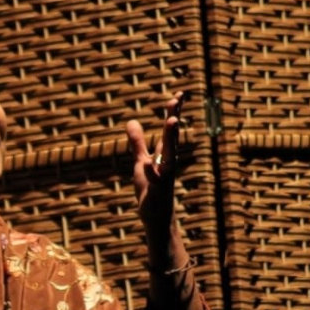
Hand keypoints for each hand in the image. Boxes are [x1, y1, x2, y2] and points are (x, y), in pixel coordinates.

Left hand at [125, 92, 183, 241]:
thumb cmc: (151, 188)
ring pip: (170, 154)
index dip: (173, 112)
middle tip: (176, 99)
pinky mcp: (158, 189)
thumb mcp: (141, 161)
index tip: (178, 94)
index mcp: (164, 154)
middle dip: (174, 118)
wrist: (156, 215)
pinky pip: (157, 179)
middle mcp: (168, 162)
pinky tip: (147, 164)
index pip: (169, 130)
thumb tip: (131, 122)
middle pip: (171, 136)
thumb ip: (137, 143)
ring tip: (173, 121)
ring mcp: (165, 175)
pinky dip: (153, 170)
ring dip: (172, 138)